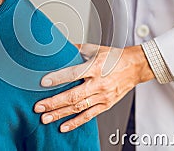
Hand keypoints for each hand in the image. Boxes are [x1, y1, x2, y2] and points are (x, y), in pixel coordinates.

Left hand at [34, 44, 154, 131]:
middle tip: (38, 107)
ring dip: (60, 114)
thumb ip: (76, 49)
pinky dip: (75, 122)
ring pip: (79, 108)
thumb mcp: (95, 49)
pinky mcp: (106, 105)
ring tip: (45, 118)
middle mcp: (99, 83)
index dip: (58, 78)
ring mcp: (103, 96)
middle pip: (73, 96)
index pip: (73, 74)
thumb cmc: (114, 57)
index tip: (43, 82)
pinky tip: (63, 126)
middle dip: (54, 102)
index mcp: (95, 67)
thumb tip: (59, 46)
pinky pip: (89, 116)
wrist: (135, 67)